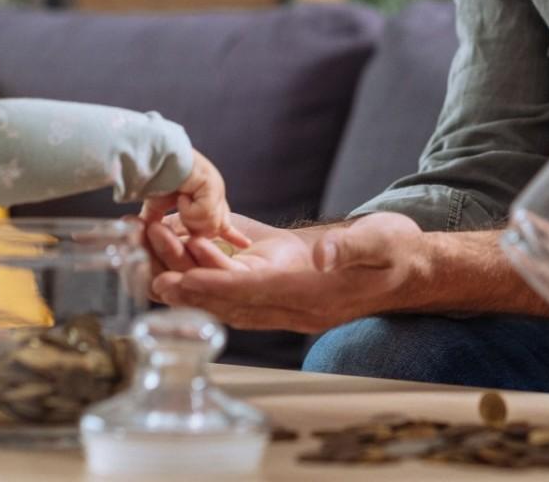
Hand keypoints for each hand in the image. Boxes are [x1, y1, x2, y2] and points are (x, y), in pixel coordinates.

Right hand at [141, 152, 247, 243]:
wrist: (155, 162)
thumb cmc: (157, 180)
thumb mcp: (159, 207)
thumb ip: (161, 223)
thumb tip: (149, 234)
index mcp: (208, 199)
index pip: (224, 223)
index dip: (233, 235)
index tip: (246, 243)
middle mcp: (216, 195)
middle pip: (216, 229)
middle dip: (196, 227)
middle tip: (181, 210)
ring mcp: (217, 190)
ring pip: (211, 225)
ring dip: (189, 218)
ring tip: (180, 200)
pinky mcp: (214, 187)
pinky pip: (204, 214)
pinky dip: (188, 209)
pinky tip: (182, 196)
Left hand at [143, 212, 425, 333]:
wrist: (403, 266)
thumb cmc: (396, 253)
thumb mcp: (384, 242)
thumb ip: (355, 247)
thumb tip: (329, 254)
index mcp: (314, 297)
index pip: (255, 295)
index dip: (216, 287)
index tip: (179, 281)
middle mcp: (292, 306)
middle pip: (228, 299)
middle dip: (186, 282)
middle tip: (145, 263)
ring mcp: (283, 300)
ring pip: (225, 295)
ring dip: (187, 278)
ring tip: (148, 256)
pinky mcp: (277, 286)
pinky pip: (233, 286)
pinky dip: (203, 272)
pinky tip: (176, 253)